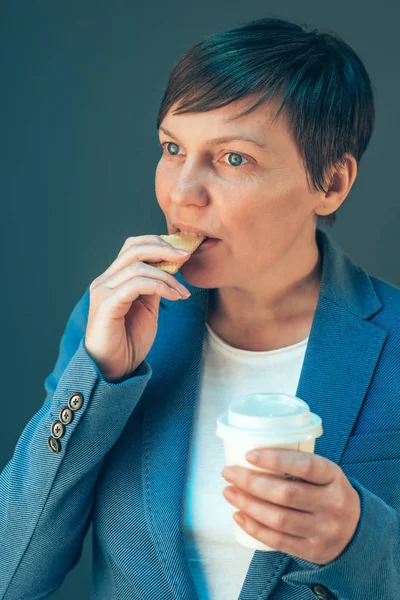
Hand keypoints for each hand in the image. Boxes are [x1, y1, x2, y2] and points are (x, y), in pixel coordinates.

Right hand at [85, 235, 191, 381]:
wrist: (114, 370)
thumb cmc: (128, 342)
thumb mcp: (147, 309)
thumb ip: (153, 288)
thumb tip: (170, 270)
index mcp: (113, 279)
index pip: (133, 247)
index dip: (158, 244)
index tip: (183, 252)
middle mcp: (105, 281)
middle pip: (134, 248)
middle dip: (164, 249)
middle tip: (187, 256)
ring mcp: (103, 291)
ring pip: (138, 266)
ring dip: (168, 276)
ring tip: (183, 292)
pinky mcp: (106, 304)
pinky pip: (137, 285)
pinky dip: (160, 287)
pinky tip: (175, 297)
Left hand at [221, 448, 360, 564]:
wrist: (358, 531)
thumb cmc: (329, 492)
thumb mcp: (325, 474)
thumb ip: (297, 465)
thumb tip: (251, 455)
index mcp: (334, 477)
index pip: (305, 466)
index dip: (276, 459)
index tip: (249, 454)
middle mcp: (331, 504)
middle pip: (286, 494)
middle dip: (251, 483)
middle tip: (229, 473)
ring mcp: (323, 530)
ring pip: (279, 519)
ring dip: (248, 505)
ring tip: (229, 492)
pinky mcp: (312, 550)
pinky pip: (278, 540)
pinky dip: (254, 527)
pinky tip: (238, 514)